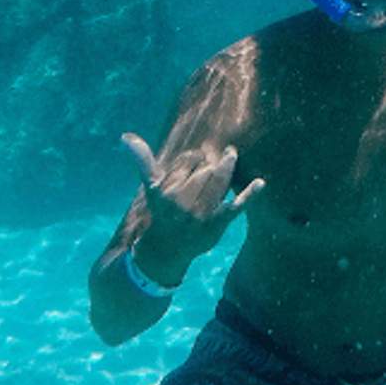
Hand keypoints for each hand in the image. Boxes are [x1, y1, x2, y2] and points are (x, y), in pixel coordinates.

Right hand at [121, 132, 264, 271]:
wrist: (166, 248)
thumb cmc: (160, 210)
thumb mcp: (150, 187)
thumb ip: (142, 159)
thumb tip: (125, 136)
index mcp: (166, 190)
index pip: (188, 161)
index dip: (194, 158)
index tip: (195, 160)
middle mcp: (182, 203)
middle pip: (206, 170)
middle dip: (212, 162)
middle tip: (217, 156)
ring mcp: (200, 214)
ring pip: (219, 182)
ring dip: (227, 167)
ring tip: (231, 155)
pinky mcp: (217, 224)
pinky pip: (235, 206)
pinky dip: (249, 195)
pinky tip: (261, 183)